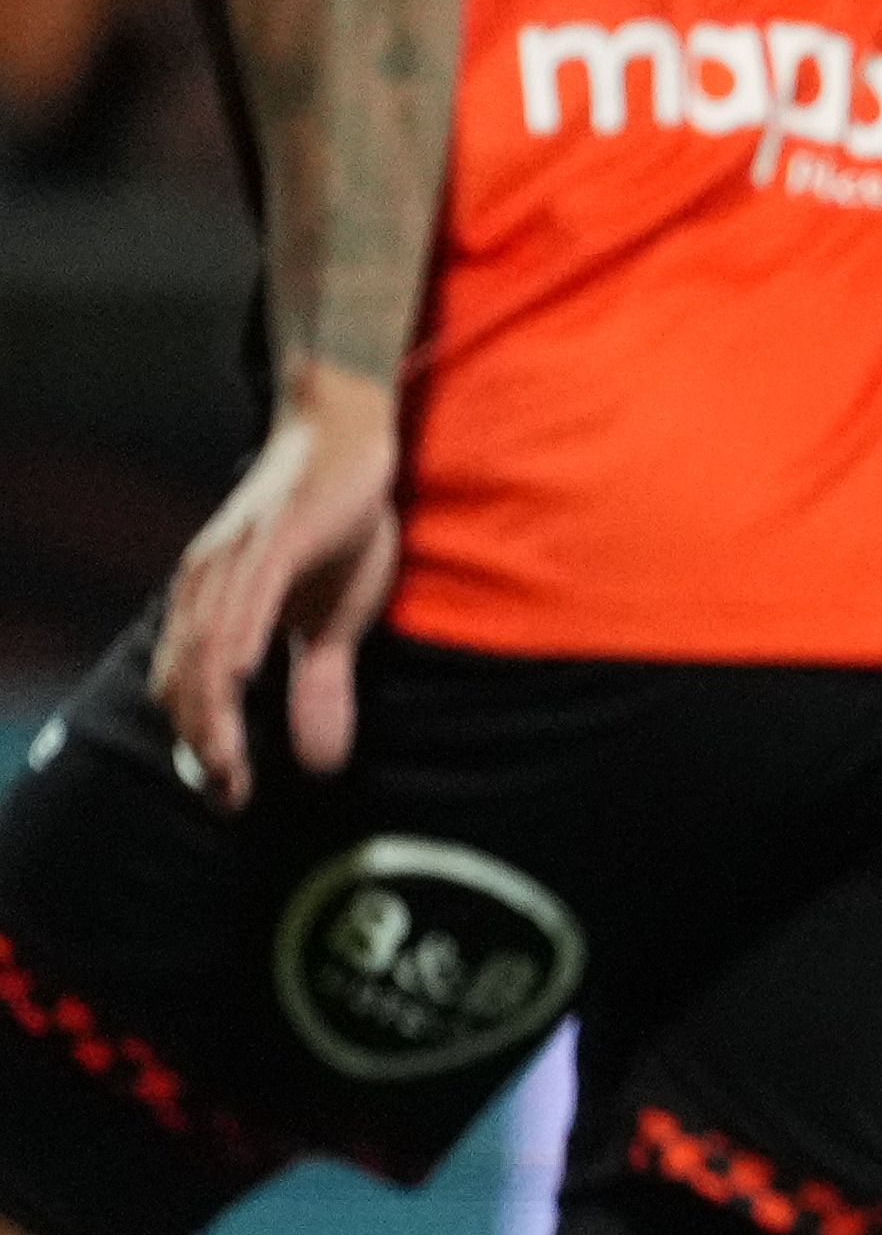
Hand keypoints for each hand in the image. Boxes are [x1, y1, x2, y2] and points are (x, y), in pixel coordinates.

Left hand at [153, 357, 398, 805]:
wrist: (344, 436)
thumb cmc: (336, 523)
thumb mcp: (336, 615)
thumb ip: (322, 683)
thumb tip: (322, 761)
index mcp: (210, 604)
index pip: (186, 689)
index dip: (201, 747)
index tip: (227, 798)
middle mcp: (204, 583)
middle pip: (185, 679)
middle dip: (202, 744)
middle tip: (228, 796)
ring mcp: (233, 559)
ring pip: (206, 649)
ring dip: (213, 711)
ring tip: (231, 765)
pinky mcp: (272, 536)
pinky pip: (244, 597)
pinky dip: (234, 641)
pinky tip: (239, 676)